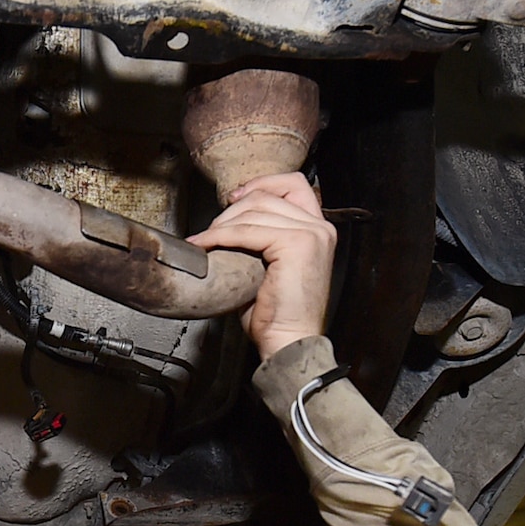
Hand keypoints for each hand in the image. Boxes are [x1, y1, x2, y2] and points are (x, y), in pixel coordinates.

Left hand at [186, 172, 335, 359]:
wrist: (288, 341)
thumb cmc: (277, 313)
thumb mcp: (269, 265)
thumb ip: (260, 238)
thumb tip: (228, 221)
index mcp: (318, 229)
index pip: (292, 184)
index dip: (260, 185)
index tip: (233, 199)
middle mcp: (320, 227)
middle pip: (267, 195)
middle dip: (232, 210)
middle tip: (211, 232)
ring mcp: (312, 234)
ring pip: (255, 210)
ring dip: (222, 223)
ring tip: (205, 241)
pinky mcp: (297, 244)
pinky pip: (247, 230)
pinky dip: (219, 235)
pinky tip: (204, 245)